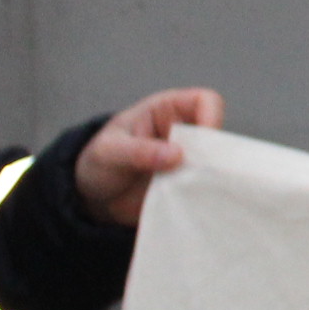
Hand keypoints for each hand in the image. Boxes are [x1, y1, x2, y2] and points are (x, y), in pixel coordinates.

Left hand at [73, 88, 224, 226]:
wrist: (91, 197)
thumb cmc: (99, 161)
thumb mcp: (109, 151)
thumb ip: (138, 151)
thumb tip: (176, 155)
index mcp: (167, 111)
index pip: (204, 101)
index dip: (211, 117)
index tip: (204, 144)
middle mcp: (184, 136)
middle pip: (217, 138)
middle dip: (212, 157)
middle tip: (197, 176)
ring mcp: (187, 165)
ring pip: (215, 168)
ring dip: (208, 182)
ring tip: (190, 195)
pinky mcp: (187, 190)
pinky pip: (205, 193)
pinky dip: (202, 200)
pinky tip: (190, 207)